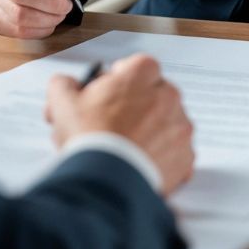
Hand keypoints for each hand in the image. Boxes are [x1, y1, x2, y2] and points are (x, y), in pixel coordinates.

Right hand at [46, 54, 194, 195]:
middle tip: (113, 126)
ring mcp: (180, 127)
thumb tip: (66, 84)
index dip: (121, 80)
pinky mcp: (185, 157)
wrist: (107, 182)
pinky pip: (175, 153)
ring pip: (165, 124)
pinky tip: (139, 165)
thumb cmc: (89, 138)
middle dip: (136, 107)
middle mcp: (168, 95)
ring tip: (124, 150)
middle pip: (153, 95)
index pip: (137, 66)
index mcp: (142, 74)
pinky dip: (160, 158)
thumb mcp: (63, 102)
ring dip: (150, 133)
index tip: (109, 94)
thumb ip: (64, 84)